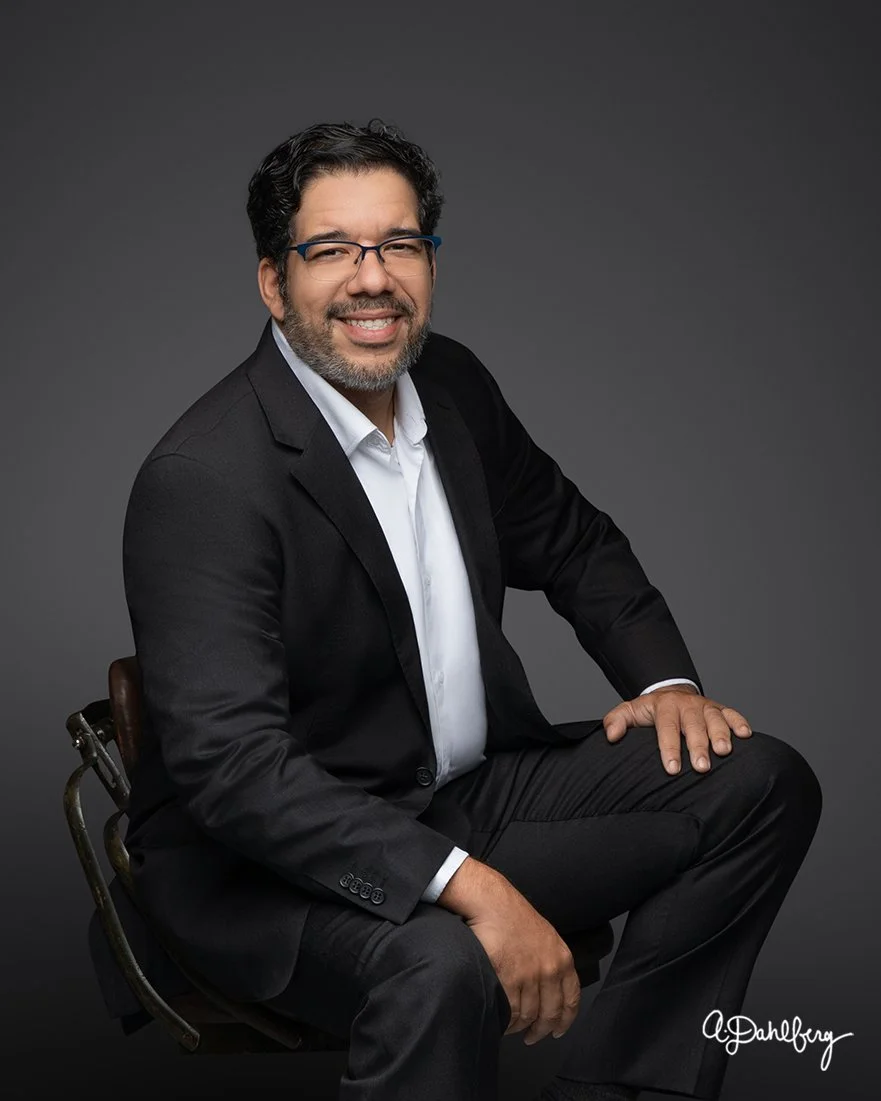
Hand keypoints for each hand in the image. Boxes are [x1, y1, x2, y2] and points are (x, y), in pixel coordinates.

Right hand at [464, 890, 581, 1045]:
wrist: (491, 903)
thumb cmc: (513, 916)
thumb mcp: (545, 936)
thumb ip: (551, 961)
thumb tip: (548, 989)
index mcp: (562, 958)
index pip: (571, 1000)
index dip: (565, 1021)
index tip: (558, 1030)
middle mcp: (549, 969)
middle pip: (550, 1014)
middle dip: (542, 1030)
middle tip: (533, 1036)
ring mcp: (530, 975)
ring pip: (529, 1015)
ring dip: (521, 1026)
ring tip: (514, 1028)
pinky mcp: (509, 979)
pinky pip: (510, 1011)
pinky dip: (507, 1021)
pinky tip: (503, 1021)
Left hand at [603, 685, 752, 774]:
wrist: (671, 694)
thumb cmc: (650, 711)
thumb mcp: (629, 712)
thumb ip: (616, 721)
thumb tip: (611, 736)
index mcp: (664, 706)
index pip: (666, 728)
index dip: (669, 749)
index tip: (672, 769)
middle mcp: (687, 705)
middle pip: (693, 725)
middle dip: (698, 745)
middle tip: (701, 767)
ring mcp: (706, 706)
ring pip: (715, 719)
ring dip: (721, 734)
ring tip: (724, 752)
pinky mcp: (720, 709)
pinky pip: (733, 713)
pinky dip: (740, 722)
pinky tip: (746, 736)